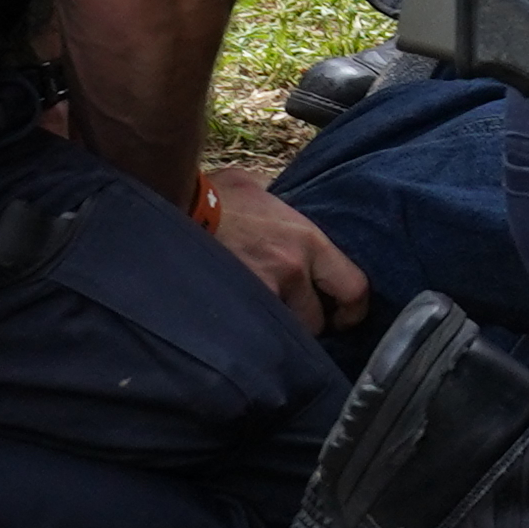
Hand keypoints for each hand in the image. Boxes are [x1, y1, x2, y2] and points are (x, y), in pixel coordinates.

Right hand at [198, 174, 370, 335]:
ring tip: (262, 324)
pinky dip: (250, 339)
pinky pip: (253, 338)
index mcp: (307, 240)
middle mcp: (291, 269)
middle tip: (292, 319)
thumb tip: (281, 205)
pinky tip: (239, 331)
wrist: (174, 206)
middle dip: (305, 324)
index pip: (354, 288)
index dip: (351, 309)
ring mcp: (261, 292)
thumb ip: (281, 204)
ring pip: (283, 335)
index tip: (341, 316)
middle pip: (315, 322)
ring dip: (276, 333)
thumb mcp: (259, 188)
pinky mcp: (232, 309)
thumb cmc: (214, 195)